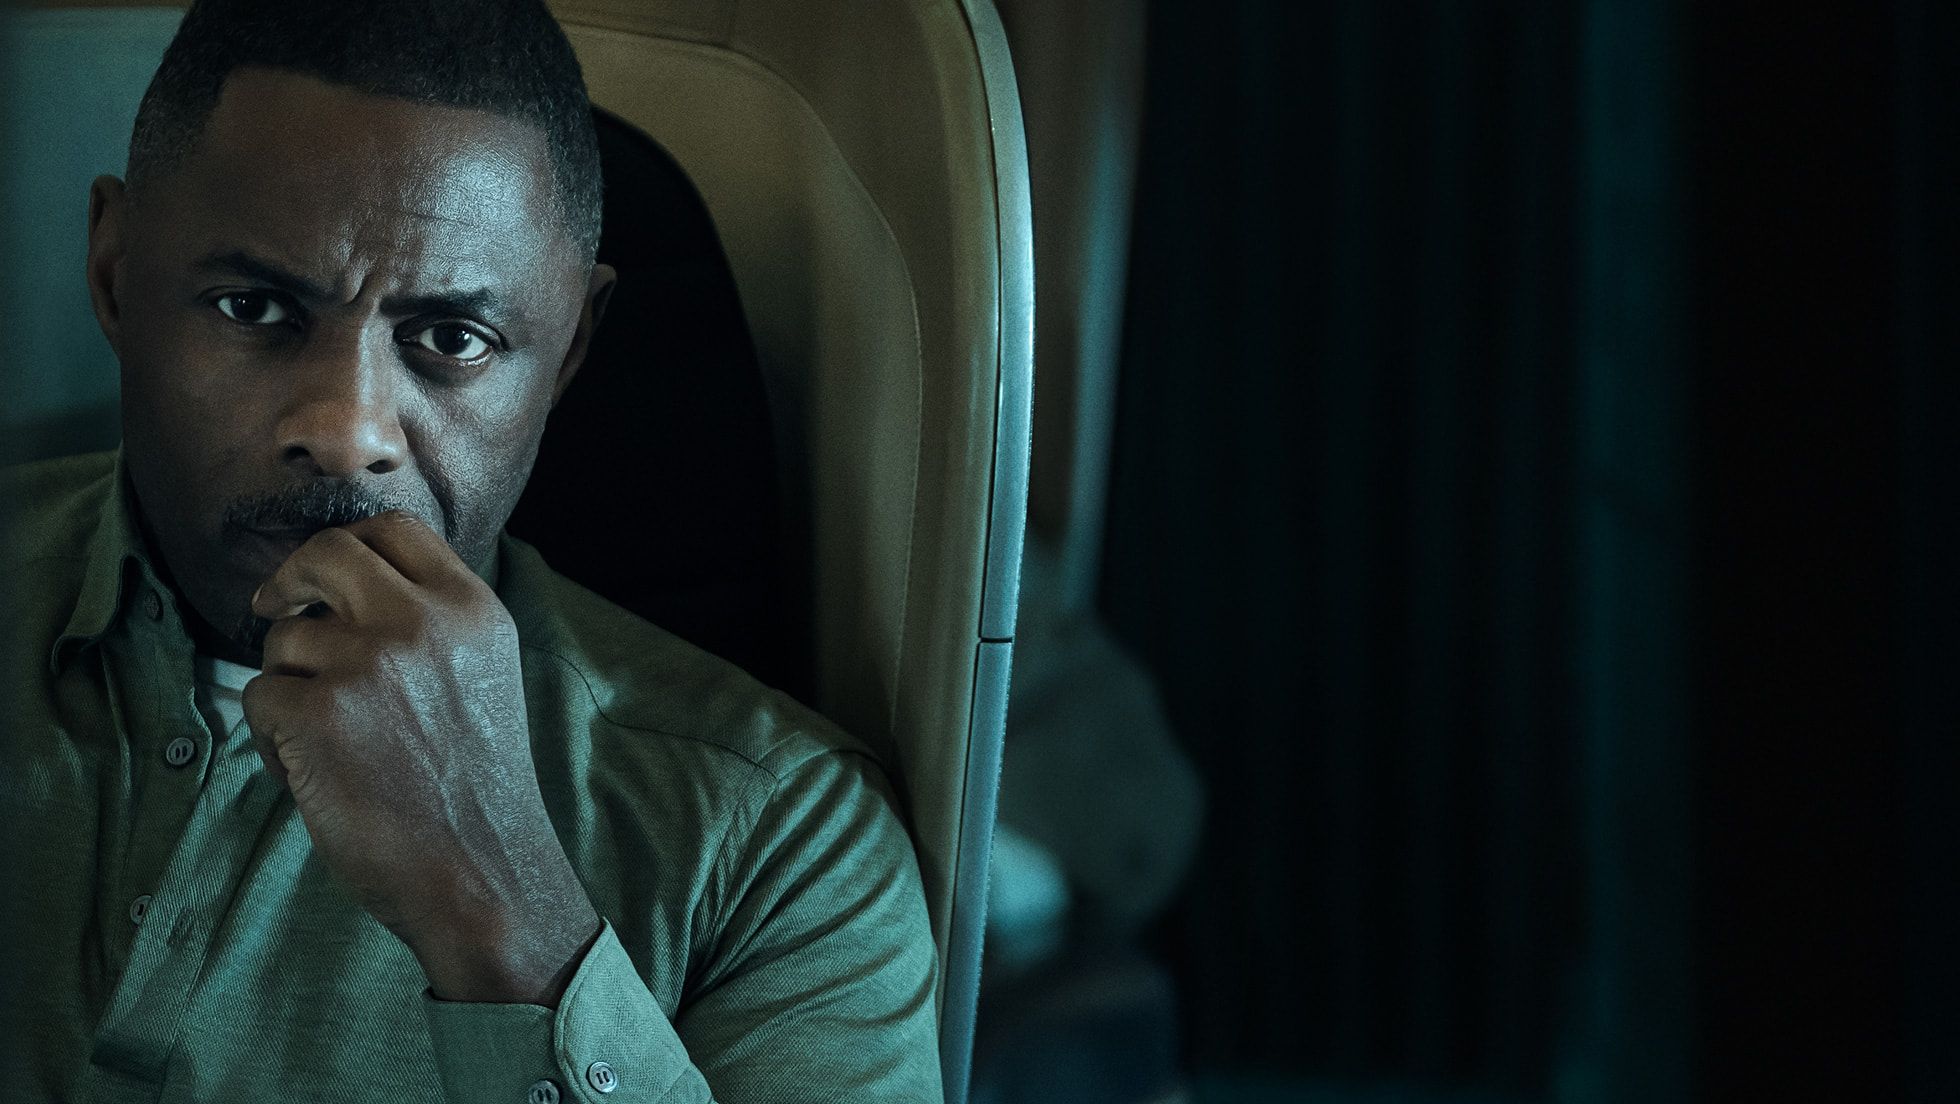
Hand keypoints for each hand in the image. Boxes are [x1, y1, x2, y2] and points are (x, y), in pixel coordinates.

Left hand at [244, 510, 600, 1004]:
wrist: (482, 872)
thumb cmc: (476, 786)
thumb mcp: (486, 676)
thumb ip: (435, 623)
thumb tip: (344, 586)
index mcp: (473, 611)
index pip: (396, 530)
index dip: (348, 544)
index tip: (320, 577)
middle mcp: (424, 623)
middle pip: (328, 553)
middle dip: (290, 579)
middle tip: (271, 608)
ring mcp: (369, 664)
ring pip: (285, 638)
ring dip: (287, 682)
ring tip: (325, 740)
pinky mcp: (318, 713)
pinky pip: (260, 696)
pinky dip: (272, 735)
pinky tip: (313, 773)